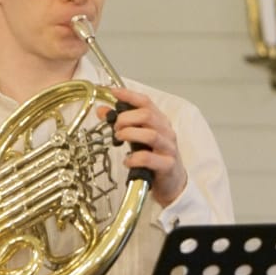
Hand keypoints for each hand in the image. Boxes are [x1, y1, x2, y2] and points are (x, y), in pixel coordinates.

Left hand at [99, 87, 186, 205]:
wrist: (173, 182)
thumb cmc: (156, 158)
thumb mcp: (138, 138)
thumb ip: (122, 123)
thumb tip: (103, 111)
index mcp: (160, 122)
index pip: (146, 102)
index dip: (129, 95)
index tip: (113, 92)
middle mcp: (166, 132)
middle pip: (147, 116)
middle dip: (126, 118)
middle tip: (115, 127)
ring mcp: (168, 148)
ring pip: (150, 135)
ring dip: (129, 134)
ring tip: (119, 139)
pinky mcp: (167, 165)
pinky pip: (148, 158)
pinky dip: (133, 158)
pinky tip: (127, 161)